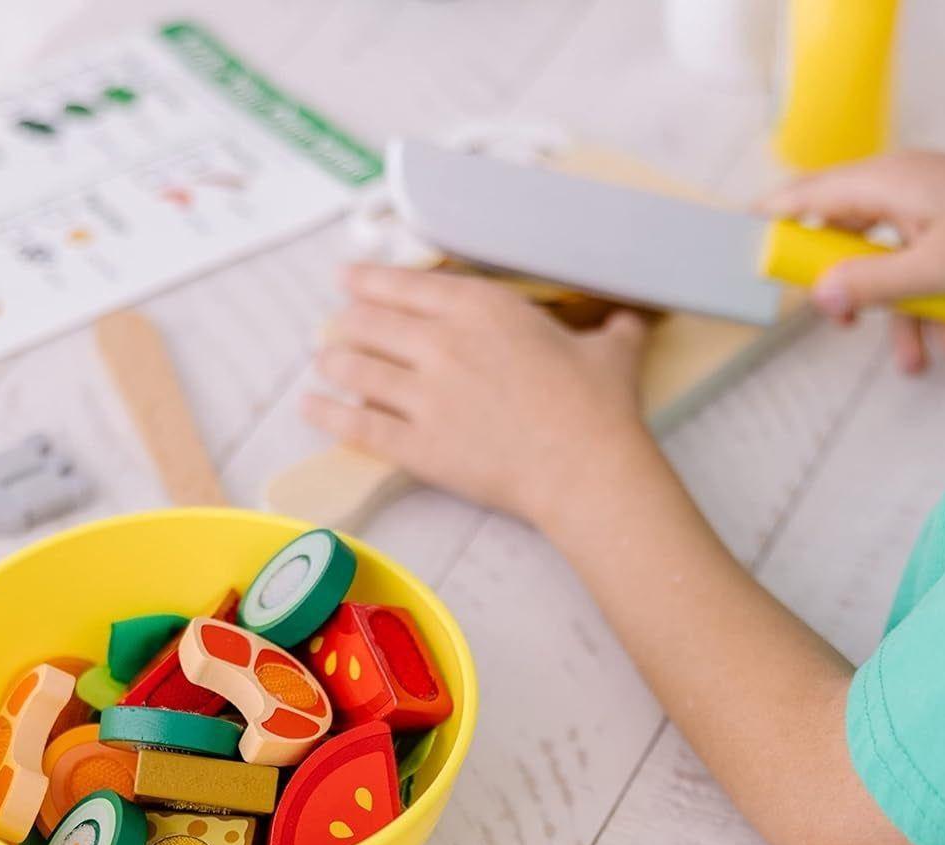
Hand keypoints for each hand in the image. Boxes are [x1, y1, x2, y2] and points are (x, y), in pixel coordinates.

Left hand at [302, 264, 657, 525]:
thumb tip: (633, 319)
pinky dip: (328, 413)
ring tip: (324, 359)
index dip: (371, 280)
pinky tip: (311, 407)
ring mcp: (423, 394)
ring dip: (334, 360)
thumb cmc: (600, 408)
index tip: (348, 278)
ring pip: (356, 367)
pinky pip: (356, 423)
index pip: (407, 284)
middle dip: (348, 319)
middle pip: (371, 322)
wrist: (584, 468)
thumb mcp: (612, 350)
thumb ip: (612, 327)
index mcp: (483, 307)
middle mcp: (442, 343)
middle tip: (336, 321)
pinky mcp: (415, 444)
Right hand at [760, 151, 944, 372]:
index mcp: (885, 182)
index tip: (738, 251)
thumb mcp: (932, 272)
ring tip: (915, 360)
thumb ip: (869, 287)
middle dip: (847, 292)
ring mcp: (926, 211)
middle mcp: (900, 190)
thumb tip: (816, 299)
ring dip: (899, 318)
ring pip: (886, 268)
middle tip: (839, 324)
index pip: (805, 195)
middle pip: (842, 239)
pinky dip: (930, 312)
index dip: (770, 221)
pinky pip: (919, 275)